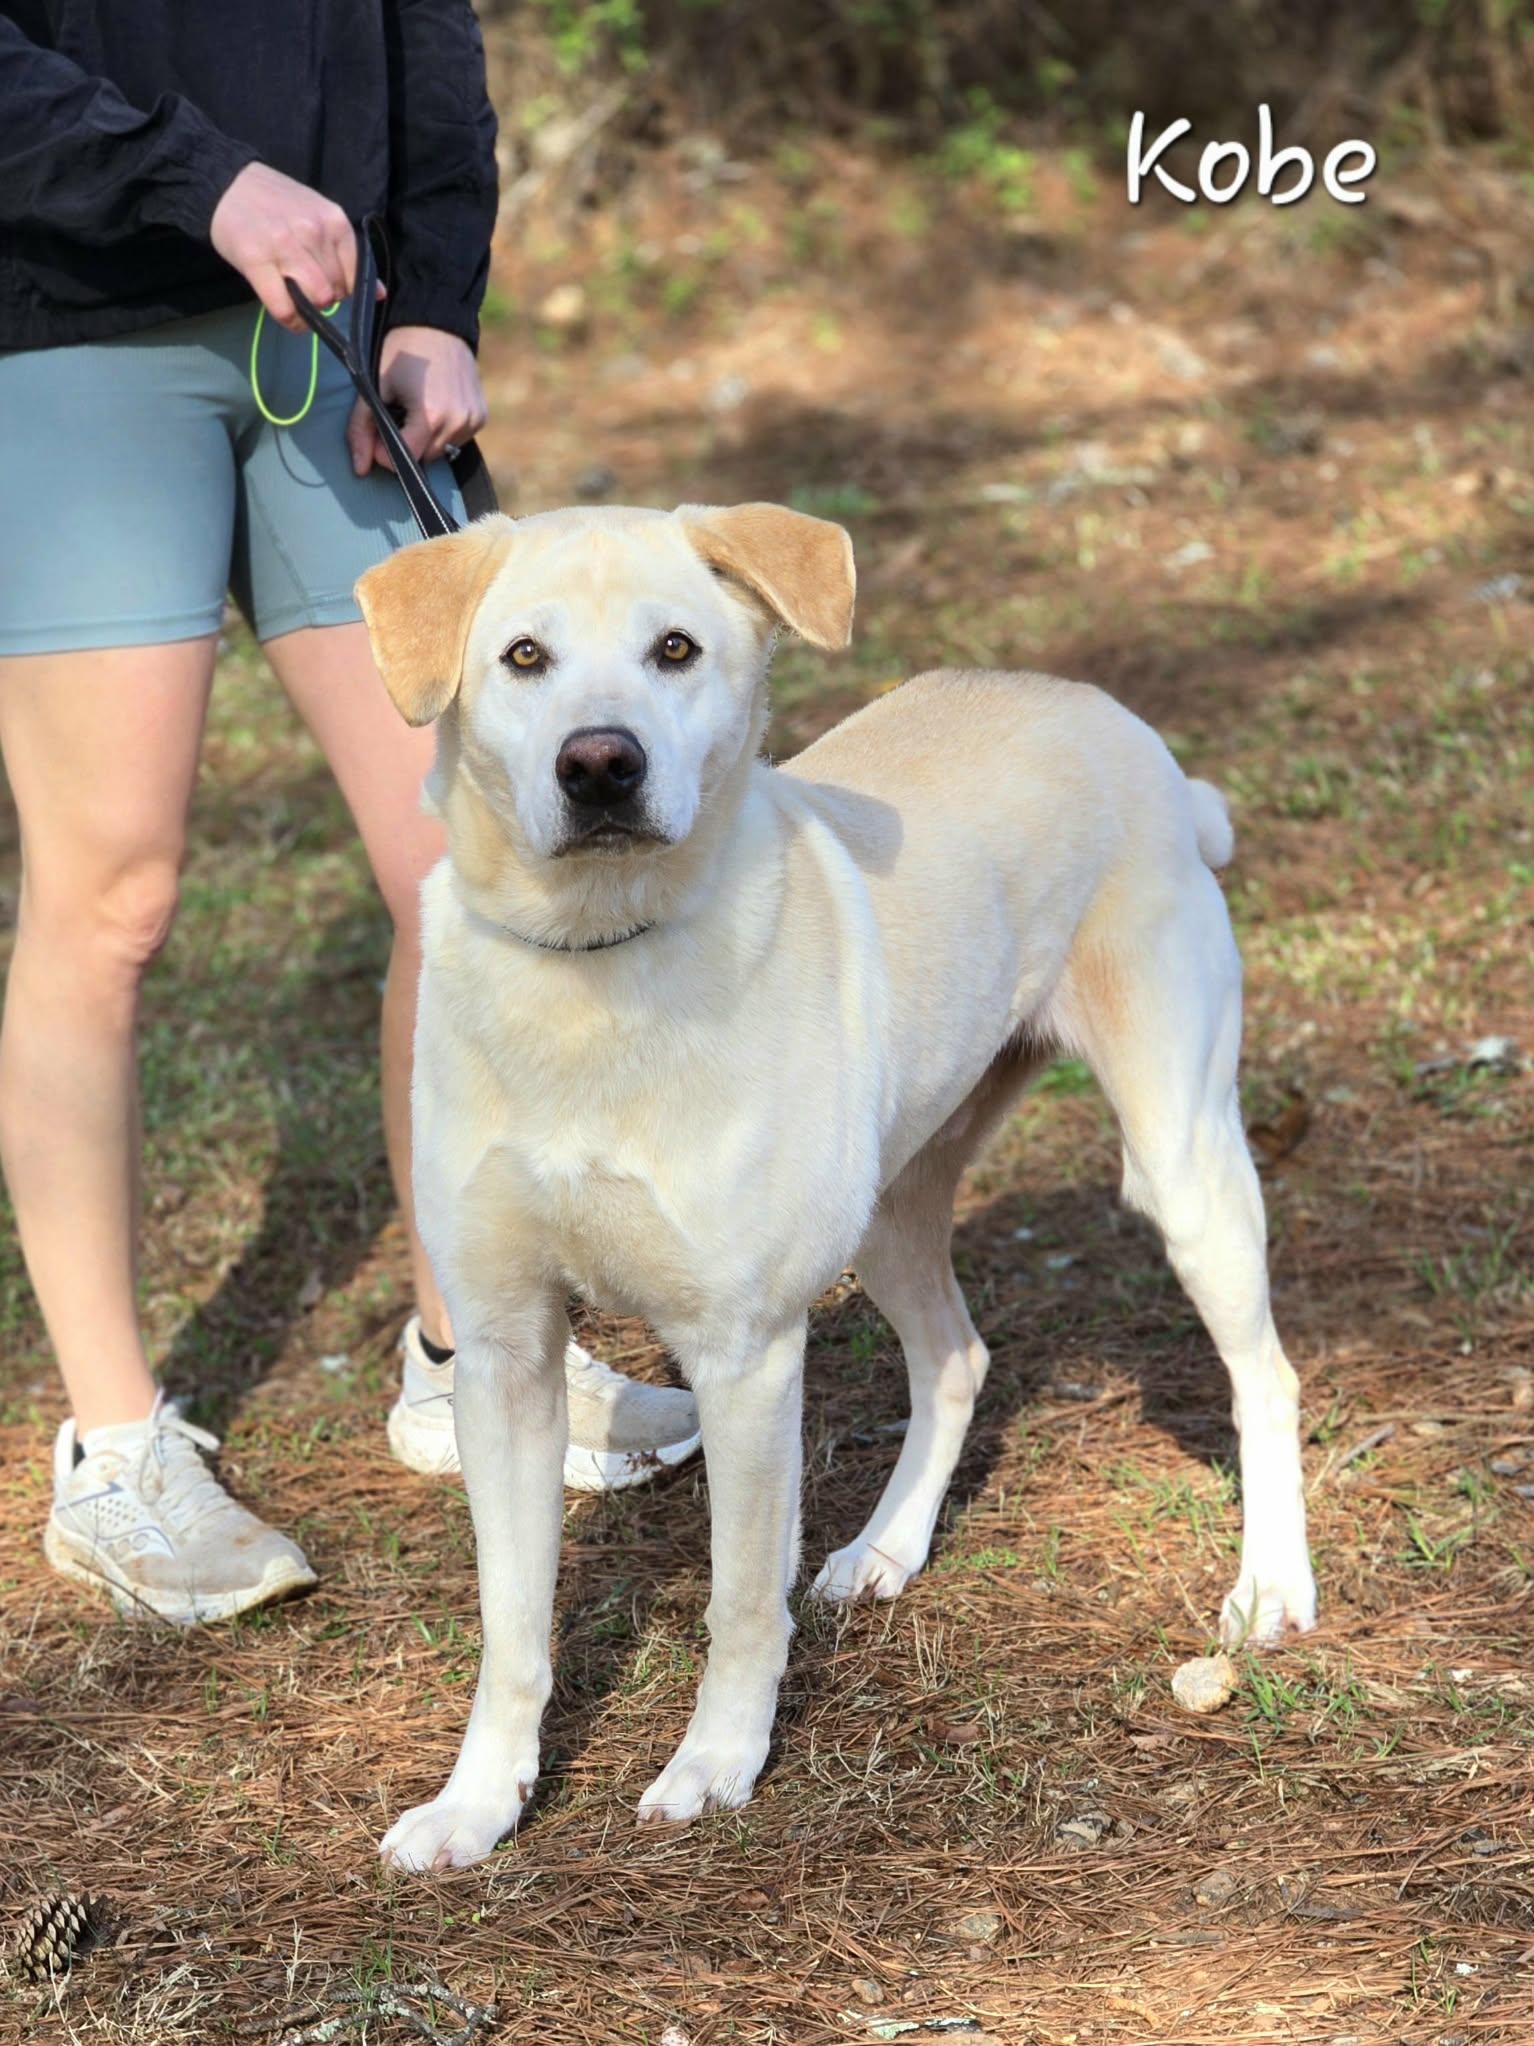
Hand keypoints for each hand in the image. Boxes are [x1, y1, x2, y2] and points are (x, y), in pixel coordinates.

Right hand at [210, 163, 357, 332]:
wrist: (228, 184)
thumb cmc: (277, 204)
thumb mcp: (319, 217)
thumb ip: (347, 253)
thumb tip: (380, 293)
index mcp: (334, 221)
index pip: (356, 276)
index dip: (344, 289)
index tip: (329, 285)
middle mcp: (313, 232)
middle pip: (336, 291)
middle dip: (325, 298)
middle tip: (307, 288)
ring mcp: (284, 246)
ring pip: (315, 300)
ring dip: (308, 310)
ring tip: (296, 298)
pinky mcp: (257, 261)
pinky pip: (284, 308)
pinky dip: (289, 319)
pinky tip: (287, 312)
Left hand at [347, 327, 487, 477]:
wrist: (437, 323)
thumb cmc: (402, 352)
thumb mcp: (375, 386)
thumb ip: (361, 429)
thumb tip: (360, 471)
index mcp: (430, 417)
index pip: (405, 460)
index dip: (385, 452)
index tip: (378, 430)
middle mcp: (457, 423)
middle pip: (422, 458)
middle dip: (405, 444)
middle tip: (397, 414)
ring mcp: (472, 422)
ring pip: (440, 451)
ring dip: (424, 440)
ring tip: (417, 408)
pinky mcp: (481, 418)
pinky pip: (456, 440)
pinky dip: (443, 431)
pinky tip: (436, 405)